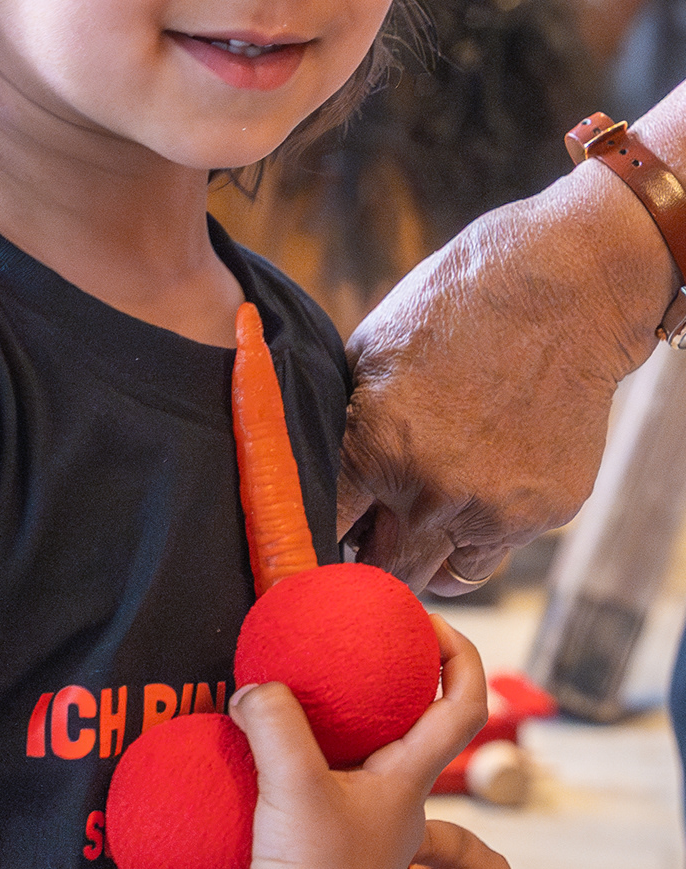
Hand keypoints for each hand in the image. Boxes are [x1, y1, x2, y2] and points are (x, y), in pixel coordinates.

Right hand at [229, 615, 489, 868]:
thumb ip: (274, 719)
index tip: (423, 620)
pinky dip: (307, 767)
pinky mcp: (329, 856)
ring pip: (369, 762)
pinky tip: (262, 766)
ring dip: (344, 729)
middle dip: (393, 681)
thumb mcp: (290, 782)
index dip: (457, 652)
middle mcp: (399, 808)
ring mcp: (365, 835)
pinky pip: (329, 793)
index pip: (465, 704)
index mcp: (409, 784)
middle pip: (417, 727)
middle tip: (351, 652)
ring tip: (295, 705)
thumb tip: (254, 687)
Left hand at [339, 162, 666, 588]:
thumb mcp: (367, 356)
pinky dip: (477, 537)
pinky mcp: (543, 513)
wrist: (564, 292)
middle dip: (366, 567)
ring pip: (439, 577)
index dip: (310, 541)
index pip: (321, 534)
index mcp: (377, 451)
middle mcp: (433, 494)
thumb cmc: (453, 311)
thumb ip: (340, 431)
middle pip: (380, 577)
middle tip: (364, 543)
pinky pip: (493, 552)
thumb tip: (304, 484)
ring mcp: (494, 510)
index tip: (311, 546)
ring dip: (424, 560)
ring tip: (420, 518)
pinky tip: (476, 489)